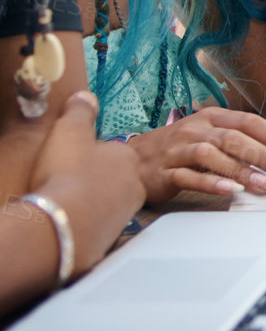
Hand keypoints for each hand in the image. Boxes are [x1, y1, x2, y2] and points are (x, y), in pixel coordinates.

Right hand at [26, 93, 144, 276]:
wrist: (66, 221)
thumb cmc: (67, 174)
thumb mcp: (69, 132)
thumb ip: (80, 112)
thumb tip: (86, 96)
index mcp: (127, 157)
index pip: (114, 154)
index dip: (92, 158)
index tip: (76, 162)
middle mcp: (135, 184)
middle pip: (116, 179)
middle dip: (97, 181)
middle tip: (72, 183)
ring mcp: (128, 211)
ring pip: (111, 202)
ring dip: (93, 202)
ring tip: (70, 202)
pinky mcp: (116, 234)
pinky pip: (102, 224)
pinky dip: (89, 222)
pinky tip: (73, 220)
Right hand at [127, 108, 265, 201]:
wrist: (129, 163)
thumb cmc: (176, 149)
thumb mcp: (208, 136)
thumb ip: (238, 141)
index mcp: (212, 117)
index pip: (252, 123)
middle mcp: (196, 129)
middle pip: (237, 139)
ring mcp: (179, 149)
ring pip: (215, 156)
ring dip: (243, 171)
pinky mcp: (164, 172)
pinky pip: (190, 177)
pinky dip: (211, 183)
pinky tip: (231, 192)